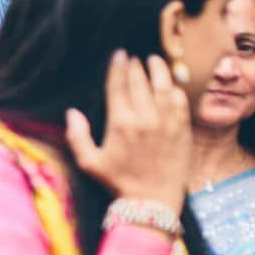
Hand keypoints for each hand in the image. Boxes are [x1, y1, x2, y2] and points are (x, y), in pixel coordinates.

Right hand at [64, 51, 191, 213]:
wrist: (153, 201)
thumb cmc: (118, 182)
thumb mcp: (89, 162)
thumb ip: (77, 136)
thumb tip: (72, 112)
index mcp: (120, 123)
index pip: (118, 85)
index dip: (118, 66)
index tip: (119, 54)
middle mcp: (145, 118)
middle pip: (140, 81)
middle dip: (136, 65)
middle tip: (134, 57)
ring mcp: (167, 122)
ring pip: (163, 85)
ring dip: (158, 69)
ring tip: (154, 60)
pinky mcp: (182, 129)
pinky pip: (180, 101)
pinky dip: (175, 88)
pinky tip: (170, 84)